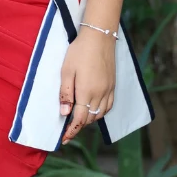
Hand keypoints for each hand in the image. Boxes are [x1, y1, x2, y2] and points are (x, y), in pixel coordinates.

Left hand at [58, 26, 115, 144]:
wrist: (99, 37)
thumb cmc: (79, 52)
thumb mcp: (66, 71)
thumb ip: (66, 93)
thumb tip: (64, 113)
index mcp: (86, 92)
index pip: (80, 119)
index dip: (71, 131)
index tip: (64, 139)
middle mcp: (100, 94)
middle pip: (90, 118)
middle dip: (79, 126)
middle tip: (67, 127)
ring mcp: (109, 90)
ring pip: (100, 114)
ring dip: (89, 119)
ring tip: (78, 119)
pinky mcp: (113, 85)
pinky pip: (108, 106)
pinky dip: (100, 112)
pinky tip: (93, 109)